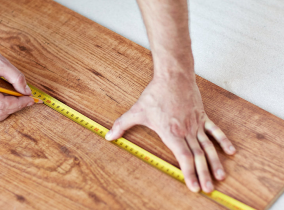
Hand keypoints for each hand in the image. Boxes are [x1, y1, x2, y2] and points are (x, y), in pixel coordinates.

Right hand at [0, 38, 34, 123]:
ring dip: (8, 112)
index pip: (1, 104)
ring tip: (19, 100)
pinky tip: (9, 102)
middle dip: (16, 107)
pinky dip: (0, 111)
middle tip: (29, 98)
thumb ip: (16, 78)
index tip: (31, 98)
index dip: (19, 103)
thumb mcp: (1, 62)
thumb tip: (27, 92)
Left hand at [105, 72, 235, 192]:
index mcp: (171, 133)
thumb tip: (108, 135)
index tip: (194, 187)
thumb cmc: (156, 94)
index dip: (189, 174)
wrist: (173, 76)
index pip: (183, 158)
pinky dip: (223, 141)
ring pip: (208, 147)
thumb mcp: (136, 111)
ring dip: (215, 162)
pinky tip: (230, 151)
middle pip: (198, 157)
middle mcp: (186, 132)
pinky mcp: (202, 116)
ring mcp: (196, 124)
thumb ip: (122, 125)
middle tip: (210, 189)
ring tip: (221, 177)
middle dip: (204, 174)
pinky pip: (214, 131)